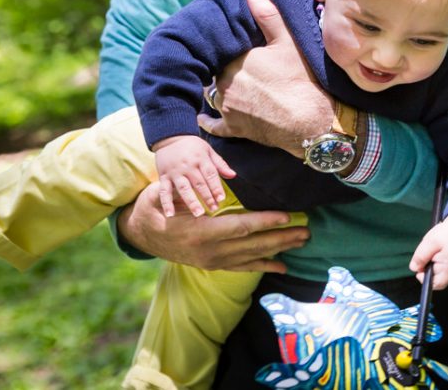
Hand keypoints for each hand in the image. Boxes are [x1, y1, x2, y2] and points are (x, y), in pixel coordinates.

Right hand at [117, 181, 308, 272]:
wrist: (141, 235)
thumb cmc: (153, 208)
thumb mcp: (161, 195)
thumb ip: (182, 191)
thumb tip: (203, 181)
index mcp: (200, 232)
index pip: (240, 226)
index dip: (266, 222)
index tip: (288, 216)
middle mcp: (209, 251)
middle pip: (253, 244)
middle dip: (282, 237)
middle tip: (306, 231)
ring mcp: (212, 261)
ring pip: (252, 256)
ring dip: (279, 250)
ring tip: (301, 241)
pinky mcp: (214, 265)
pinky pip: (243, 267)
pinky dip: (264, 265)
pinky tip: (282, 265)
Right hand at [153, 135, 235, 216]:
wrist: (170, 137)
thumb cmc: (193, 146)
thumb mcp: (208, 150)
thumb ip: (220, 164)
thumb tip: (233, 175)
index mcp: (201, 159)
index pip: (210, 174)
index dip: (216, 187)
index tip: (221, 199)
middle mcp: (188, 166)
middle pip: (199, 183)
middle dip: (207, 197)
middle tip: (214, 209)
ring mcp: (175, 172)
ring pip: (184, 188)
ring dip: (191, 201)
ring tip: (198, 213)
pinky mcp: (164, 176)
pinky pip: (164, 191)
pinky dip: (166, 203)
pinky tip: (170, 214)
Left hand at [198, 0, 334, 156]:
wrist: (310, 123)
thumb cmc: (301, 80)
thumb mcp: (288, 42)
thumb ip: (268, 15)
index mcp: (234, 60)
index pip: (222, 51)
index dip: (230, 50)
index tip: (238, 49)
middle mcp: (224, 83)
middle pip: (217, 72)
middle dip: (224, 70)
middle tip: (237, 68)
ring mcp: (228, 108)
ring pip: (213, 95)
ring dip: (217, 92)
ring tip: (226, 87)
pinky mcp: (234, 129)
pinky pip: (214, 125)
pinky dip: (209, 121)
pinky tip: (206, 118)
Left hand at [409, 211, 447, 289]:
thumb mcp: (431, 241)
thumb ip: (421, 256)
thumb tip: (414, 268)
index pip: (437, 284)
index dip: (425, 279)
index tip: (421, 267)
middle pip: (435, 279)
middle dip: (427, 268)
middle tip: (428, 254)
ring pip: (436, 273)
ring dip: (431, 264)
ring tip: (434, 251)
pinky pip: (440, 268)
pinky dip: (436, 262)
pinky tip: (438, 252)